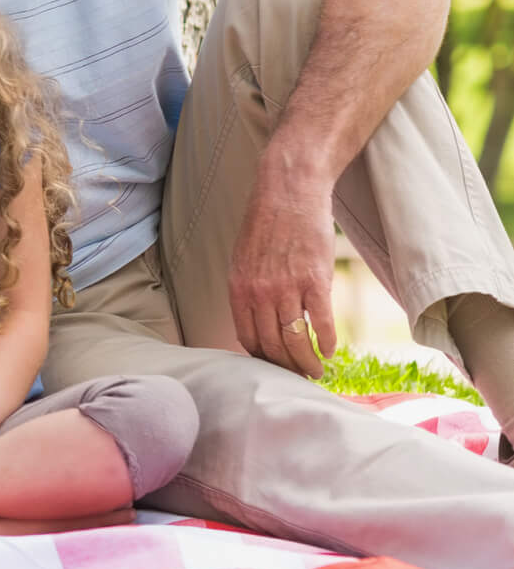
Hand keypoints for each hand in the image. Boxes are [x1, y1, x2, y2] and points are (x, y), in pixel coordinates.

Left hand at [227, 177, 336, 377]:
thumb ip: (248, 291)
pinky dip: (327, 342)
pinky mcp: (316, 281)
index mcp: (238, 288)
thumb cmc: (267, 225)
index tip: (275, 368)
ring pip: (296, 341)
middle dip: (287, 368)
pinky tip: (330, 350)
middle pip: (272, 346)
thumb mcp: (243, 259)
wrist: (289, 192)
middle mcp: (259, 292)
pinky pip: (322, 323)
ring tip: (316, 371)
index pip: (248, 338)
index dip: (263, 359)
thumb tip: (254, 323)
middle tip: (300, 376)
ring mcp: (287, 288)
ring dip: (308, 363)